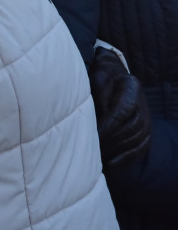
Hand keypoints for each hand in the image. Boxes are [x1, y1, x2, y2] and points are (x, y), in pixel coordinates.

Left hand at [90, 45, 151, 168]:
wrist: (115, 73)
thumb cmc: (101, 76)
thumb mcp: (96, 79)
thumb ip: (98, 98)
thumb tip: (96, 122)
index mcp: (131, 88)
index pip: (121, 113)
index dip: (108, 127)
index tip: (94, 137)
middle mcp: (143, 104)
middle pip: (129, 128)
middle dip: (110, 141)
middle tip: (92, 151)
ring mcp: (146, 117)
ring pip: (135, 139)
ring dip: (117, 151)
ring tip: (98, 159)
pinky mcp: (145, 129)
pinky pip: (140, 147)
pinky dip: (127, 158)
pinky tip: (111, 165)